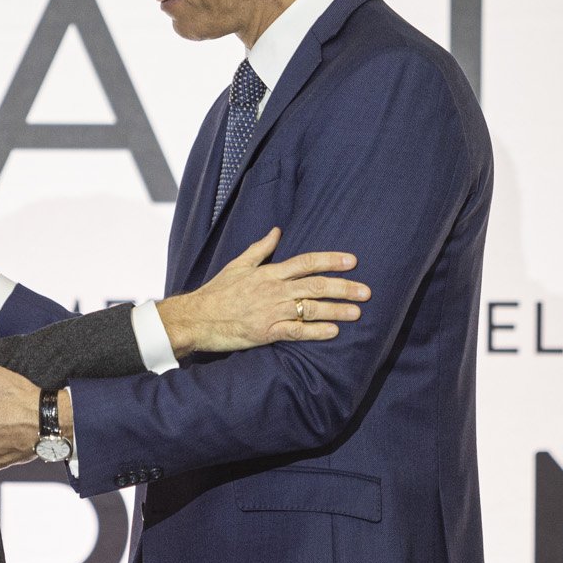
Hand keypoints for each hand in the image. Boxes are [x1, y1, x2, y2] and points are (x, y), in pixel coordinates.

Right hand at [154, 226, 366, 355]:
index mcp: (269, 272)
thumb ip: (261, 249)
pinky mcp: (266, 332)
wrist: (196, 318)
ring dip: (337, 310)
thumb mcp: (238, 265)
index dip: (330, 260)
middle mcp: (274, 290)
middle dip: (344, 287)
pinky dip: (316, 331)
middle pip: (316, 286)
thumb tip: (277, 230)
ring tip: (357, 312)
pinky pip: (297, 332)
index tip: (352, 261)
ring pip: (311, 309)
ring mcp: (271, 311)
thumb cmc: (217, 292)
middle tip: (366, 290)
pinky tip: (333, 332)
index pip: (306, 262)